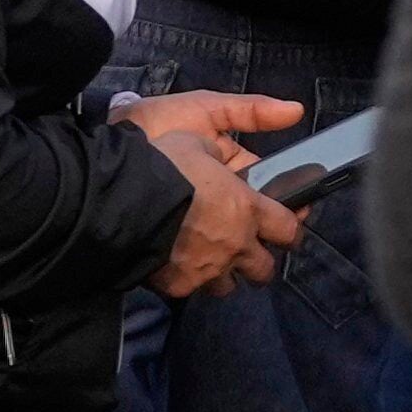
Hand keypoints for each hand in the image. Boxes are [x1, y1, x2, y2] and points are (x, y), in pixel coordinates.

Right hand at [125, 89, 309, 298]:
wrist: (121, 200)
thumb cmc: (163, 162)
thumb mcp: (199, 132)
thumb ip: (232, 135)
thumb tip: (275, 121)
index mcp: (247, 209)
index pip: (288, 229)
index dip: (291, 228)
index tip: (288, 228)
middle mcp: (235, 245)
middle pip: (265, 269)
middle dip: (260, 260)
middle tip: (249, 250)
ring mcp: (208, 269)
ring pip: (230, 286)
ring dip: (226, 274)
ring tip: (213, 262)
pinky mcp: (180, 285)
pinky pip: (193, 290)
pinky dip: (190, 280)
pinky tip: (180, 268)